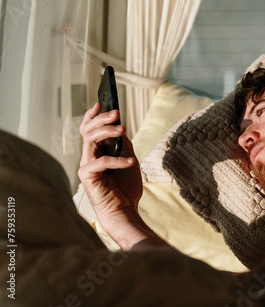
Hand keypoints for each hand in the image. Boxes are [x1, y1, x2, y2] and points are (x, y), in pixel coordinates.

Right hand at [78, 103, 164, 248]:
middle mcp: (89, 156)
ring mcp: (86, 165)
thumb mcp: (129, 158)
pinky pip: (100, 162)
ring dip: (107, 131)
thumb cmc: (125, 186)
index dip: (93, 115)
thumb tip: (120, 126)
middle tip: (116, 113)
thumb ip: (122, 143)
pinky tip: (131, 162)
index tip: (101, 102)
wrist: (125, 209)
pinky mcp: (86, 176)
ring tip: (122, 129)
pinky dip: (117, 160)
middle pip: (88, 130)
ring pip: (90, 140)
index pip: (90, 128)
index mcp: (97, 151)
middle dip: (102, 119)